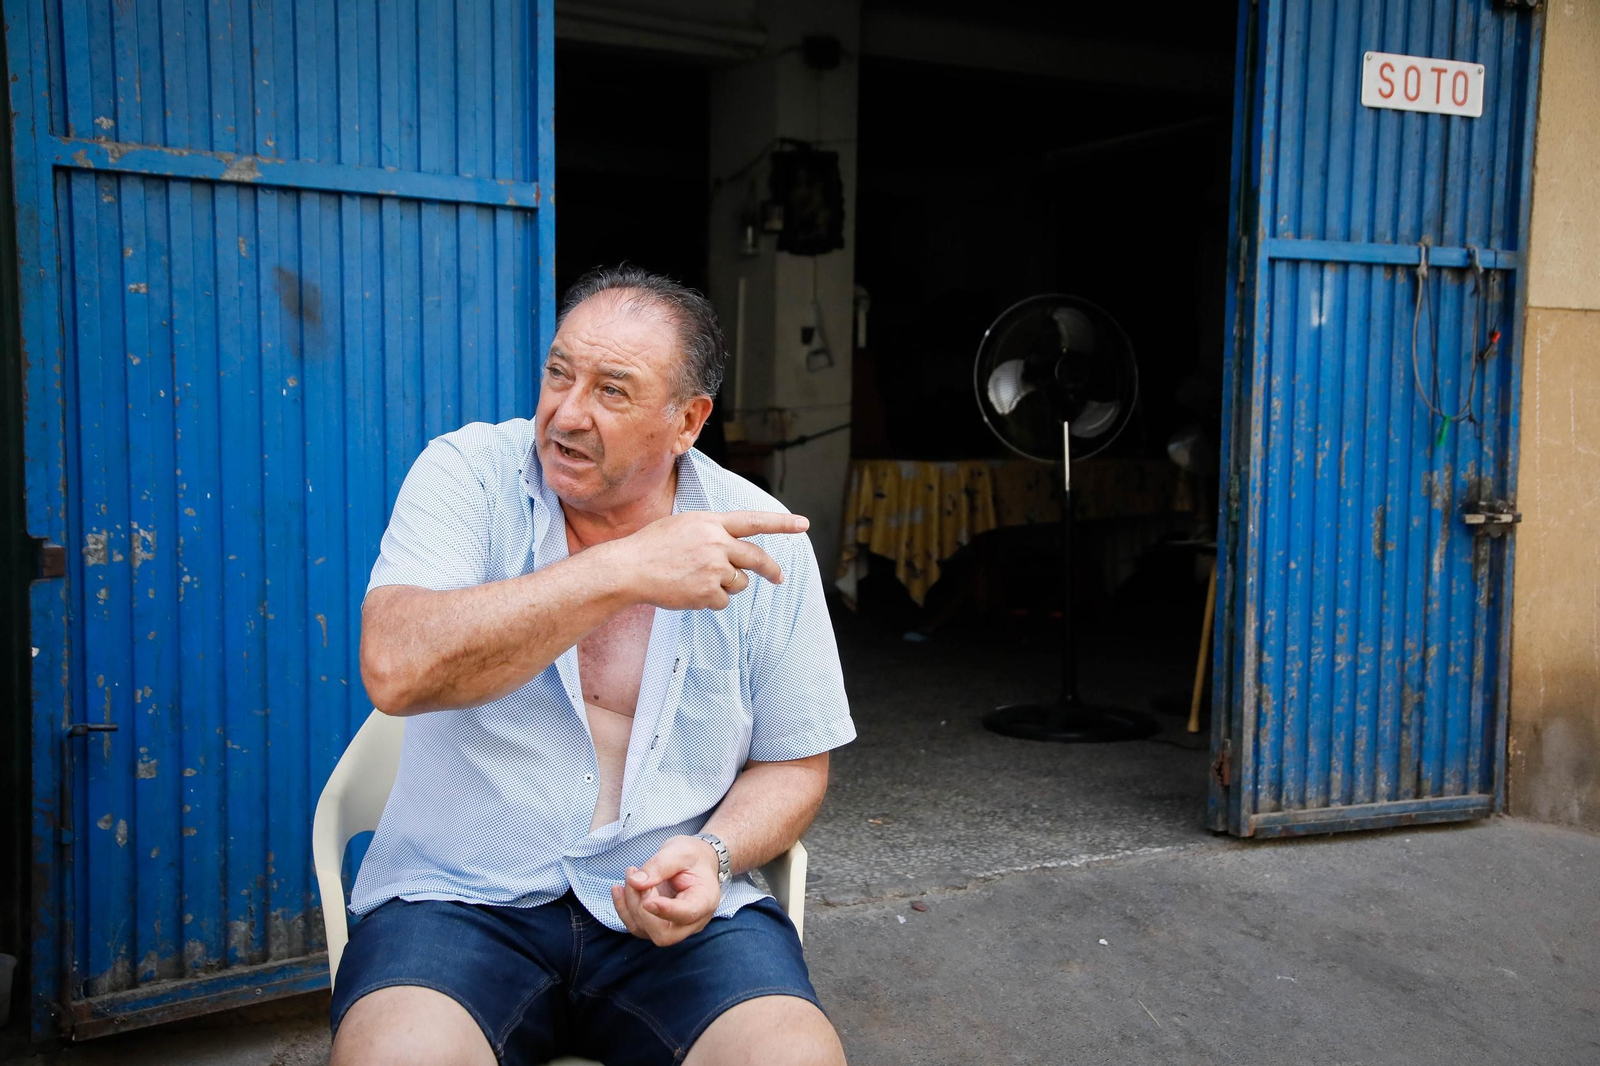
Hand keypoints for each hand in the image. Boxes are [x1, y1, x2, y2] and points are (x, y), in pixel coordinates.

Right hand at [608, 510, 809, 610]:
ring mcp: (714, 569)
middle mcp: (717, 544)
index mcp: (711, 522)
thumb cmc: (652, 546)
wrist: (630, 569)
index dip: (781, 524)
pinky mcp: (708, 592)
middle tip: (779, 577)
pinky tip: (689, 591)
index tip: (803, 525)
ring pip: (739, 583)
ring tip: (697, 580)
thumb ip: (712, 532)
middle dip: (771, 570)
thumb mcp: (684, 525)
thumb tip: (733, 547)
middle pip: (756, 559)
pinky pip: (723, 601)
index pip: (754, 521)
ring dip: (726, 585)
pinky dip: (711, 600)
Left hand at [610, 835, 723, 946]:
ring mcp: (675, 927)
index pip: (686, 915)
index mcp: (705, 901)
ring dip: (629, 904)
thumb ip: (659, 865)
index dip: (665, 911)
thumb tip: (635, 882)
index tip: (647, 899)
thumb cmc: (692, 856)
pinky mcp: (658, 925)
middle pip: (663, 933)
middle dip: (641, 908)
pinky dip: (623, 909)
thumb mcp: (679, 851)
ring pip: (645, 931)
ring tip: (631, 873)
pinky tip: (618, 889)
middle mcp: (692, 921)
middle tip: (636, 877)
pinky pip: (637, 926)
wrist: (697, 862)